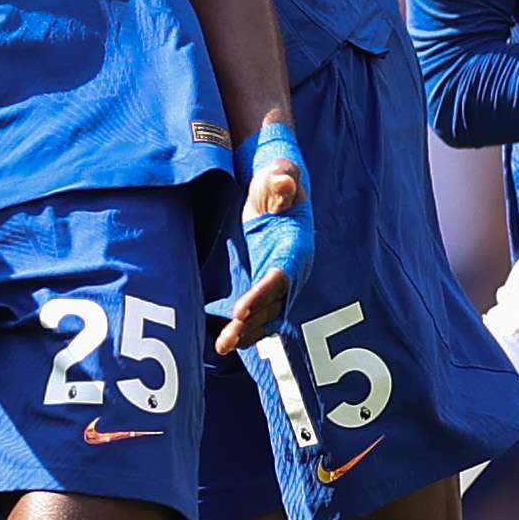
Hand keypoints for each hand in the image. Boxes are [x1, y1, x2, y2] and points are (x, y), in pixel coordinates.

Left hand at [210, 137, 309, 353]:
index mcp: (296, 246)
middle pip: (274, 303)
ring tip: (222, 346)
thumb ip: (282, 180)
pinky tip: (224, 341)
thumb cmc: (276, 178)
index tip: (242, 309)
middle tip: (227, 339)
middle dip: (252, 324)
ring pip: (266, 314)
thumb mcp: (278, 173)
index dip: (263, 294)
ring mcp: (278, 279)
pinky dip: (244, 327)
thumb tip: (284, 182)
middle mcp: (292, 268)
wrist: (275, 186)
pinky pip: (258, 311)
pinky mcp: (265, 283)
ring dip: (246, 332)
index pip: (281, 275)